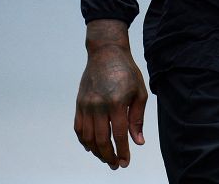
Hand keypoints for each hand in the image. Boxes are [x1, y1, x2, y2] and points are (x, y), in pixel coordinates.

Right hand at [74, 20, 147, 169]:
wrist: (106, 53)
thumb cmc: (127, 72)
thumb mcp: (139, 93)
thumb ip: (137, 119)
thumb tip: (138, 141)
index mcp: (116, 103)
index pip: (119, 135)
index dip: (122, 151)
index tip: (125, 162)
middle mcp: (98, 105)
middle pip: (101, 140)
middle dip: (109, 156)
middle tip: (115, 165)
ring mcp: (86, 105)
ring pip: (88, 137)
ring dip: (96, 151)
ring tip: (106, 158)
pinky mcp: (79, 103)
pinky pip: (79, 128)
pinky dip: (84, 140)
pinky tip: (92, 146)